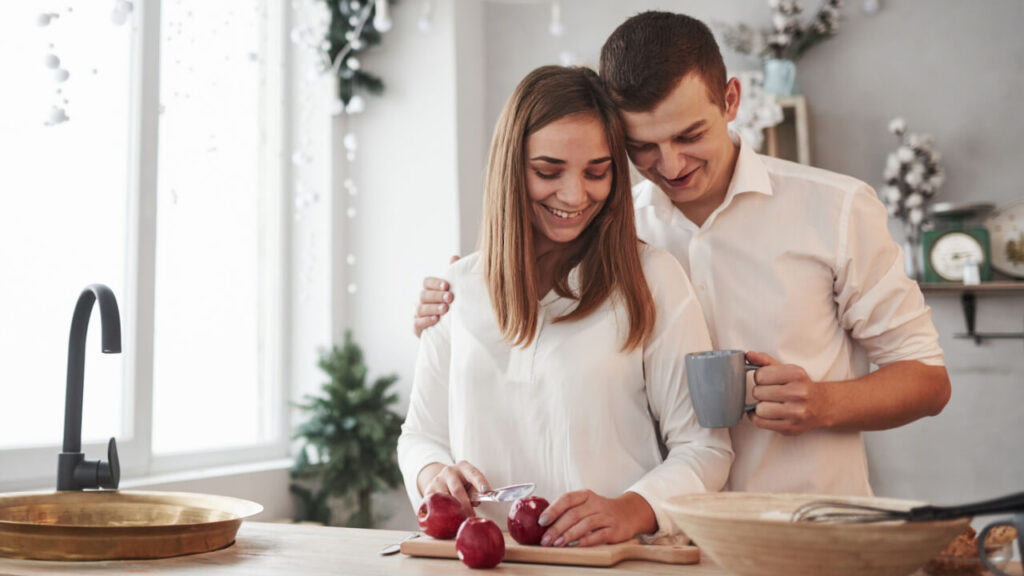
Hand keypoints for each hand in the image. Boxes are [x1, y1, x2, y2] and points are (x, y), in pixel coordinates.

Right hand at [413, 255, 459, 337]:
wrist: (450, 332)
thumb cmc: (451, 308)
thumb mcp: (453, 292)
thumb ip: (453, 275)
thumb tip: (454, 257)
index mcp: (429, 290)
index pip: (427, 282)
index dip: (435, 283)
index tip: (447, 285)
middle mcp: (421, 301)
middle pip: (424, 295)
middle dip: (437, 296)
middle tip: (450, 298)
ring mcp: (417, 315)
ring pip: (421, 308)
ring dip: (433, 308)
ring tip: (445, 309)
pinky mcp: (417, 328)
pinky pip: (417, 323)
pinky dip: (426, 321)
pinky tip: (436, 320)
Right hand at [419, 460, 490, 516]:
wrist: (442, 480)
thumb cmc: (461, 483)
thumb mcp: (471, 483)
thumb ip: (476, 491)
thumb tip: (476, 501)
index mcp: (464, 467)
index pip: (473, 474)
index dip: (480, 482)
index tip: (485, 490)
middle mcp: (450, 471)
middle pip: (457, 490)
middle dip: (465, 506)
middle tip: (470, 516)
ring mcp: (438, 480)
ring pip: (445, 499)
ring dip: (453, 510)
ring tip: (458, 518)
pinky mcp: (429, 490)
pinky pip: (436, 504)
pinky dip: (442, 512)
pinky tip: (446, 517)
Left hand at [537, 490, 654, 547]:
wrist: (629, 513)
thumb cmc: (599, 511)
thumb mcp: (586, 504)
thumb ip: (568, 511)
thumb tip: (543, 524)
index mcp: (585, 495)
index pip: (567, 499)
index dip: (553, 509)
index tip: (542, 521)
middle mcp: (596, 503)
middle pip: (573, 514)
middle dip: (557, 528)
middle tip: (545, 539)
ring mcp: (606, 516)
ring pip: (585, 524)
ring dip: (569, 535)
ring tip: (557, 544)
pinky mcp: (615, 529)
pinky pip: (599, 535)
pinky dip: (586, 541)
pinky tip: (575, 546)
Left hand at [747, 351, 830, 435]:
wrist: (822, 405)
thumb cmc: (800, 386)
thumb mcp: (786, 369)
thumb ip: (765, 361)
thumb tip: (748, 355)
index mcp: (796, 375)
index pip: (760, 375)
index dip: (759, 377)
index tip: (766, 380)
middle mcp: (798, 393)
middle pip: (758, 392)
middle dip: (759, 392)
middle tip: (769, 393)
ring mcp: (796, 413)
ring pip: (759, 409)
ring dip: (760, 406)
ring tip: (768, 403)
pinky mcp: (790, 428)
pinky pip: (760, 423)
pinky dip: (756, 417)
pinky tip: (763, 413)